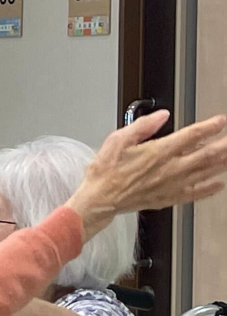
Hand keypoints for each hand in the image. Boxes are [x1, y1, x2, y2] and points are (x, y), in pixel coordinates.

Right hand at [66, 111, 226, 234]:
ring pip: (207, 172)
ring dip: (223, 163)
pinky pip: (197, 193)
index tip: (220, 121)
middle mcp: (171, 169)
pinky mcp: (170, 198)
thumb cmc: (106, 172)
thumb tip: (161, 115)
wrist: (100, 200)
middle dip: (224, 145)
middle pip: (207, 154)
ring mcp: (173, 184)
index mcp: (159, 152)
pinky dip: (211, 188)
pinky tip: (219, 184)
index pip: (192, 136)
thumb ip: (142, 126)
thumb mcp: (117, 140)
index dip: (209, 127)